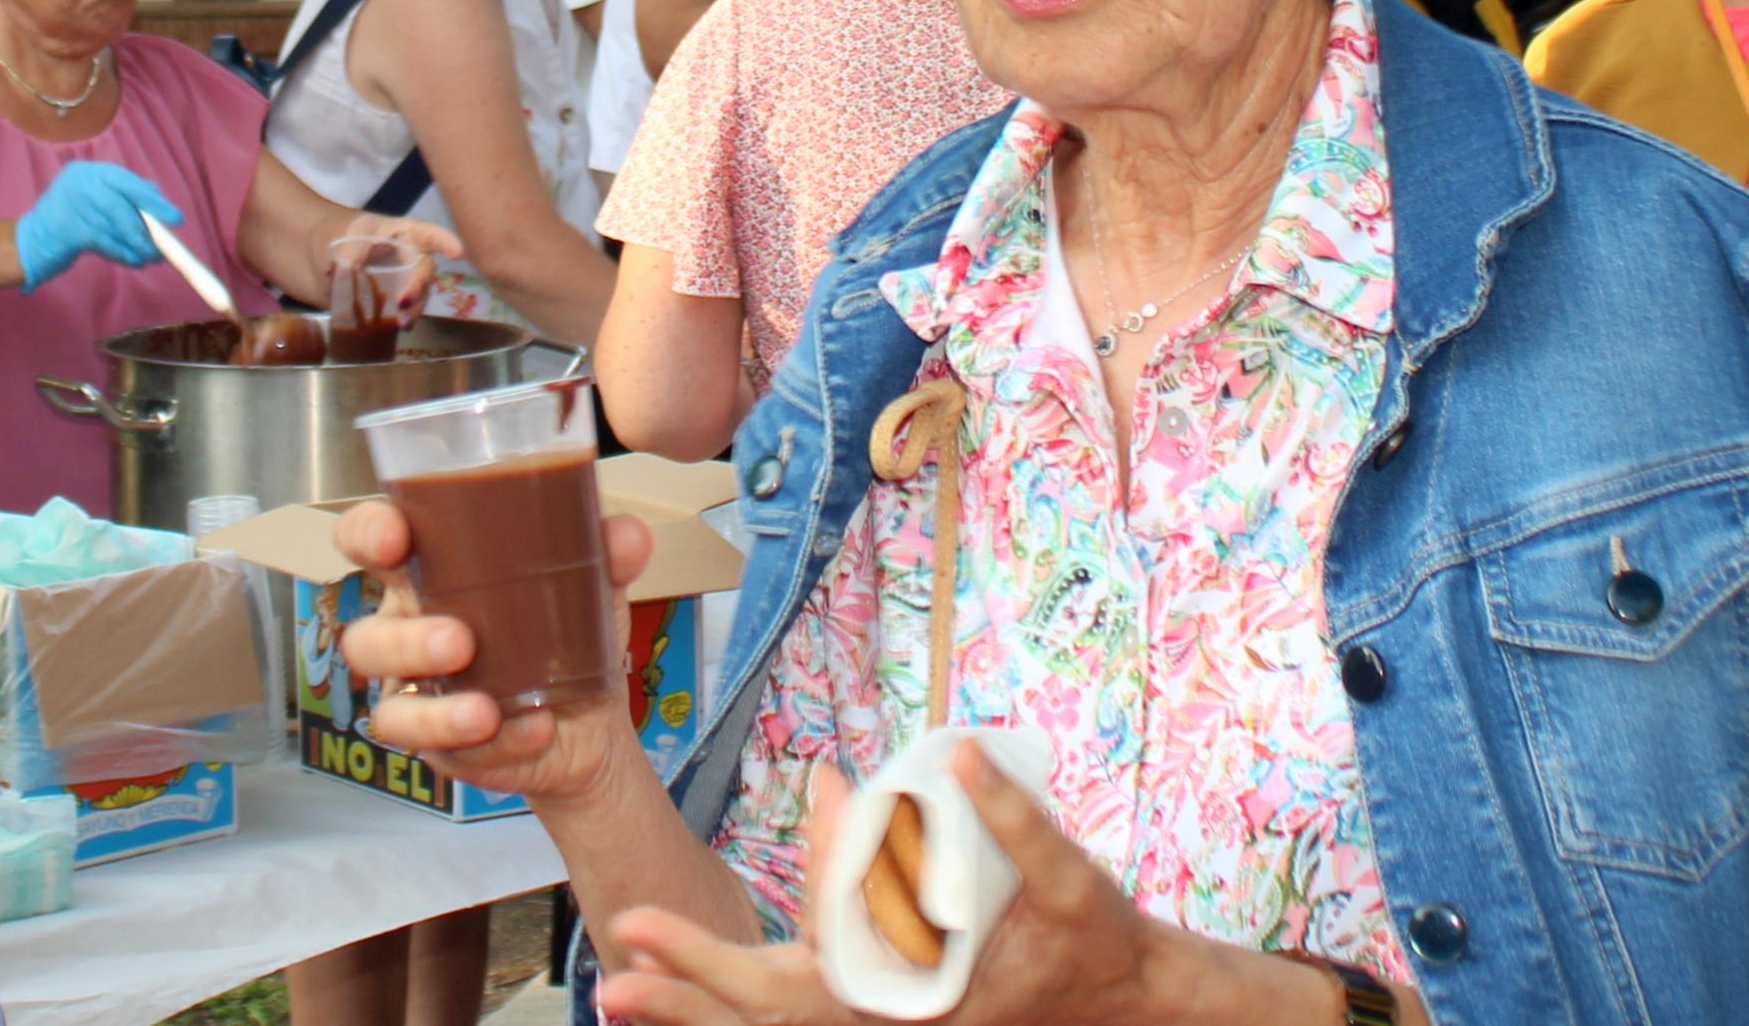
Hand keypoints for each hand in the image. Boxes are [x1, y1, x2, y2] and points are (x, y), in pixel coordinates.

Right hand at [12, 159, 178, 289]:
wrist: (25, 245)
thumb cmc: (64, 224)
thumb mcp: (90, 204)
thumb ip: (119, 197)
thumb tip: (156, 194)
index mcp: (85, 172)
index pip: (125, 180)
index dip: (151, 199)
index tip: (174, 216)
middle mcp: (77, 181)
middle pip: (122, 201)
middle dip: (147, 223)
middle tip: (164, 242)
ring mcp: (69, 203)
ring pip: (114, 224)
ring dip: (136, 244)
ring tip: (150, 257)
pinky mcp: (66, 228)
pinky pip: (103, 241)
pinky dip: (121, 253)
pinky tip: (133, 261)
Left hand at [335, 215, 464, 318]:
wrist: (304, 255)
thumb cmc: (329, 232)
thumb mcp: (340, 235)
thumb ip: (350, 249)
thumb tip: (352, 266)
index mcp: (398, 233)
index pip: (427, 235)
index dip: (445, 242)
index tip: (458, 253)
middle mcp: (404, 257)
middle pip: (423, 270)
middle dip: (420, 285)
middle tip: (404, 300)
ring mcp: (396, 281)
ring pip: (417, 294)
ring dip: (414, 306)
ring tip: (403, 321)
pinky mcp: (384, 302)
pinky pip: (401, 311)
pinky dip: (403, 319)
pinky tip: (399, 327)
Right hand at [336, 498, 658, 813]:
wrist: (591, 719)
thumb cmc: (566, 629)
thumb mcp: (592, 584)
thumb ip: (608, 552)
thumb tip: (628, 534)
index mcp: (428, 572)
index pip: (370, 542)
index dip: (364, 534)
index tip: (392, 536)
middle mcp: (408, 632)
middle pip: (366, 638)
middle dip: (404, 641)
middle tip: (460, 640)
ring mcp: (420, 697)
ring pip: (392, 708)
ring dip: (435, 712)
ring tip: (486, 709)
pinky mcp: (442, 748)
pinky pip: (448, 754)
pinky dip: (495, 744)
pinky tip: (533, 729)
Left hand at [605, 742, 1258, 1025]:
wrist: (1134, 1003)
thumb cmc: (1098, 940)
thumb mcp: (1064, 876)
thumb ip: (1011, 820)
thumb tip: (955, 749)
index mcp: (913, 1004)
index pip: (789, 990)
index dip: (708, 966)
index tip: (640, 930)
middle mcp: (893, 1025)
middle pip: (770, 1025)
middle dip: (689, 1002)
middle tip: (614, 983)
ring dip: (710, 1014)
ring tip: (630, 993)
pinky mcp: (897, 1017)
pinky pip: (810, 1023)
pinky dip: (753, 1015)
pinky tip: (706, 1002)